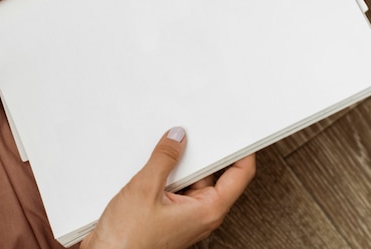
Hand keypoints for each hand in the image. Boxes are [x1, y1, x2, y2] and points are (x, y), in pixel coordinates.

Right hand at [80, 127, 255, 248]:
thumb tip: (177, 138)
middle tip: (194, 133)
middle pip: (214, 174)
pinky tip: (155, 165)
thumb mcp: (144, 189)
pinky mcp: (169, 218)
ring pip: (192, 180)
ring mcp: (186, 217)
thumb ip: (164, 159)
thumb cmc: (126, 242)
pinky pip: (177, 189)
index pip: (240, 174)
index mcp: (208, 210)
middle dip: (203, 153)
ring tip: (166, 149)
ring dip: (181, 165)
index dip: (243, 151)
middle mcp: (202, 215)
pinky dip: (168, 176)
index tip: (241, 133)